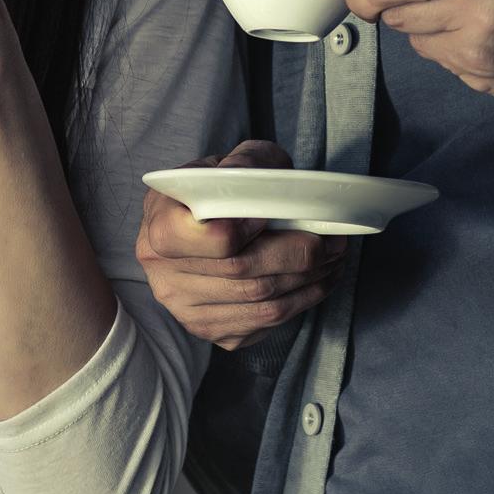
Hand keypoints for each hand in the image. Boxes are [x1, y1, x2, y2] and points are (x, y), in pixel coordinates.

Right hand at [136, 141, 347, 351]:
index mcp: (160, 224)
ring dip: (308, 283)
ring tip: (334, 260)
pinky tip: (316, 282)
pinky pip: (264, 324)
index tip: (267, 218)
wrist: (195, 224)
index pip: (207, 239)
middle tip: (333, 241)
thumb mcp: (228, 161)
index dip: (243, 231)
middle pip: (243, 272)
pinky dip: (299, 303)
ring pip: (259, 303)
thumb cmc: (215, 190)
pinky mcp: (212, 331)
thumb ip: (242, 164)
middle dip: (298, 256)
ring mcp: (186, 310)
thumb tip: (247, 178)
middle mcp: (165, 274)